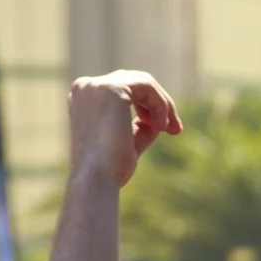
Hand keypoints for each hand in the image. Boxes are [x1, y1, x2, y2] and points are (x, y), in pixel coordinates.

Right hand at [67, 70, 181, 186]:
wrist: (97, 179)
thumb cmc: (111, 167)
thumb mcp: (129, 140)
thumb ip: (140, 125)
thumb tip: (158, 116)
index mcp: (85, 97)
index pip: (126, 89)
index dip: (152, 105)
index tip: (169, 129)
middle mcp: (86, 86)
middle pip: (136, 81)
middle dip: (161, 104)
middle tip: (175, 130)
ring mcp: (96, 85)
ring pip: (144, 82)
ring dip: (163, 106)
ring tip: (167, 130)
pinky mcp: (110, 89)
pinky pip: (147, 87)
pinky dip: (160, 106)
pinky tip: (159, 127)